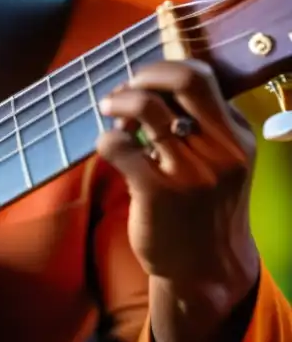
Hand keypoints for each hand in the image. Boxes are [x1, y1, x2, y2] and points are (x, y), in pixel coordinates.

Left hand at [96, 59, 258, 298]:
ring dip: (117, 104)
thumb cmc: (205, 211)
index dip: (163, 72)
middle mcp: (220, 149)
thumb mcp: (222, 164)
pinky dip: (106, 140)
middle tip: (120, 92)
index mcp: (236, 136)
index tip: (143, 85)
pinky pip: (119, 146)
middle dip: (143, 76)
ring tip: (110, 117)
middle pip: (183, 81)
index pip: (203, 77)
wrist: (204, 269)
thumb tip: (154, 88)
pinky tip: (109, 150)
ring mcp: (189, 171)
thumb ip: (202, 128)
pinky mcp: (157, 192)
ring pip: (146, 109)